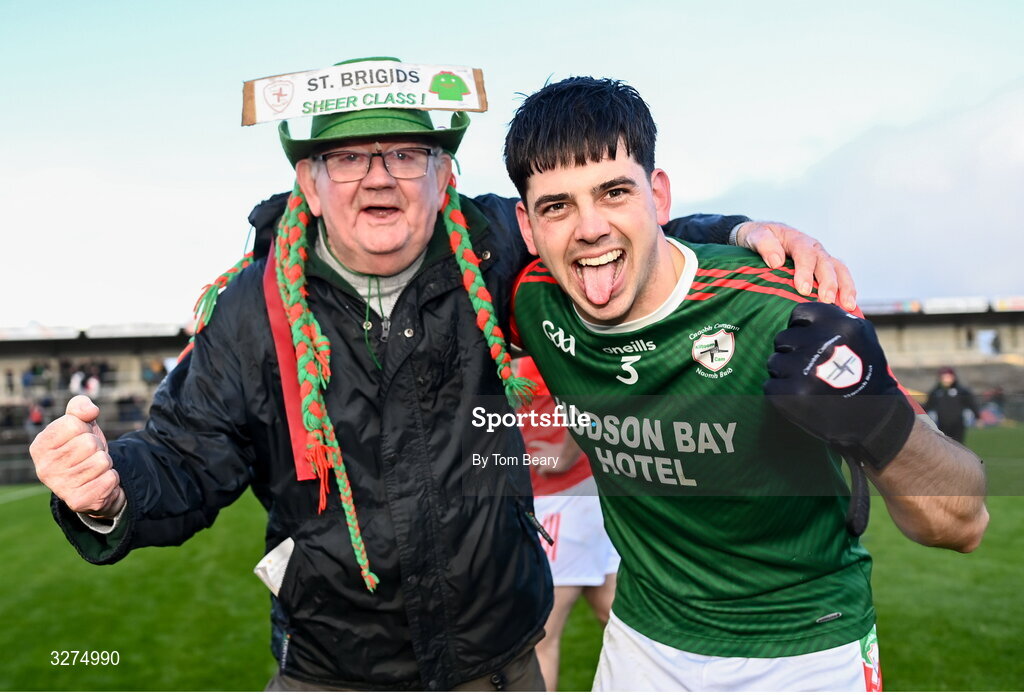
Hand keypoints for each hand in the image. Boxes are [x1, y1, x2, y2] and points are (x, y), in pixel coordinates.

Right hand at [29, 396, 124, 517]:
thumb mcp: (80, 423)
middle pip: (89, 443)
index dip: (85, 427)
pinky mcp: (79, 501)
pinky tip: (99, 482)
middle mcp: (44, 469)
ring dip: (105, 463)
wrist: (93, 482)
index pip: (74, 424)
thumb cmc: (83, 448)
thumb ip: (80, 407)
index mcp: (40, 446)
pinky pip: (110, 479)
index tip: (80, 437)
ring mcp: (60, 487)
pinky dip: (111, 478)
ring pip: (102, 461)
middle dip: (98, 447)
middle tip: (90, 456)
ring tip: (94, 468)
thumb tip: (90, 410)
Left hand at [536, 436, 582, 476]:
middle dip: (532, 461)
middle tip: (535, 466)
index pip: (537, 444)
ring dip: (536, 468)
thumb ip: (567, 444)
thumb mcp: (567, 444)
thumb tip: (574, 435)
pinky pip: (540, 472)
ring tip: (541, 473)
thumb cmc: (571, 449)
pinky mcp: (544, 467)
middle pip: (532, 456)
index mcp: (549, 447)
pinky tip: (546, 477)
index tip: (528, 444)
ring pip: (533, 464)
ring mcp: (543, 460)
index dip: (532, 444)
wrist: (569, 455)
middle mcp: (544, 453)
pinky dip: (542, 475)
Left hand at [734, 221, 856, 310]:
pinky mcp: (824, 268)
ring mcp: (821, 258)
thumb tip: (776, 261)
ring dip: (844, 288)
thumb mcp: (756, 235)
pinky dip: (846, 290)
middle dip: (828, 283)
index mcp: (797, 240)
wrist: (762, 236)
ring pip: (839, 270)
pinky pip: (841, 276)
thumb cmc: (759, 237)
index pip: (805, 254)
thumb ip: (765, 244)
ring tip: (847, 306)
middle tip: (826, 301)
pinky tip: (848, 306)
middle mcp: (814, 248)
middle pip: (826, 263)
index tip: (803, 289)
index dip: (806, 271)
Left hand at [764, 303, 913, 469]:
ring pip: (774, 361)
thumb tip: (809, 305)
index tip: (810, 343)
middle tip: (810, 368)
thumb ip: (835, 319)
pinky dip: (780, 392)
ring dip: (785, 372)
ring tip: (807, 383)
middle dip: (792, 352)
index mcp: (838, 324)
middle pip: (782, 339)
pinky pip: (769, 384)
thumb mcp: (861, 335)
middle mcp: (821, 344)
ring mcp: (804, 369)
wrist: (873, 418)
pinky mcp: (790, 393)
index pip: (799, 314)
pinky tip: (800, 397)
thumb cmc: (865, 374)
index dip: (801, 330)